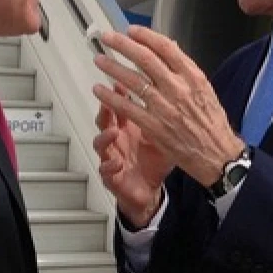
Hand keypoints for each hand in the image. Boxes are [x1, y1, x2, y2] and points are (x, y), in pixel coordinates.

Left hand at [93, 26, 244, 188]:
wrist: (217, 154)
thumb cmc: (212, 123)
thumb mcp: (205, 89)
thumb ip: (185, 68)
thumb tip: (170, 47)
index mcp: (193, 77)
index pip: (166, 48)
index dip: (145, 36)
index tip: (131, 30)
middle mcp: (178, 89)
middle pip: (145, 59)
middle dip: (123, 45)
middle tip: (108, 38)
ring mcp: (165, 107)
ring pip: (133, 81)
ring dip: (112, 68)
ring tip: (99, 60)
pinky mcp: (154, 126)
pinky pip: (127, 107)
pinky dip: (111, 97)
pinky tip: (99, 89)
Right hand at [94, 85, 172, 227]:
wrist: (150, 189)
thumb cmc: (154, 161)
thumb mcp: (163, 136)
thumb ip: (162, 117)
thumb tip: (172, 93)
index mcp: (128, 127)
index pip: (121, 106)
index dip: (119, 95)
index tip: (120, 83)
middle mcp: (117, 140)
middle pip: (105, 120)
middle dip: (105, 110)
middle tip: (107, 101)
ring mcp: (112, 156)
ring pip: (100, 143)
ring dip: (105, 136)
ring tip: (112, 132)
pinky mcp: (111, 176)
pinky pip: (106, 170)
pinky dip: (110, 166)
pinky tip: (117, 163)